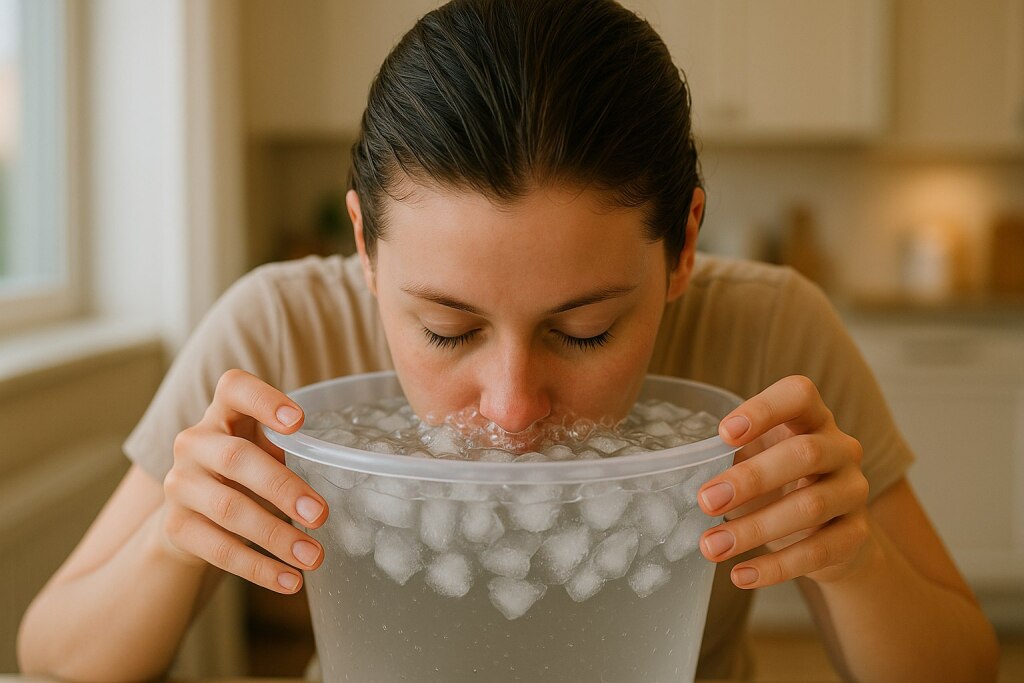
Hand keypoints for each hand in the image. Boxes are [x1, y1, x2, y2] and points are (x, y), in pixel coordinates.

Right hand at [161, 369, 328, 592]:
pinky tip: (289, 580)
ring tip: (314, 557)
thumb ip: (296, 449)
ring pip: (229, 509)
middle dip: (283, 488)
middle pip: (237, 458)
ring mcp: (179, 484)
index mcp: (222, 413)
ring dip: (276, 536)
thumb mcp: (266, 450)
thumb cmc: (246, 472)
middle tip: (322, 515)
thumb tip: (355, 471)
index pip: (234, 388)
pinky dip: (258, 567)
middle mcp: (194, 442)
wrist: (192, 516)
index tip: (299, 422)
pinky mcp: (176, 527)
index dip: (264, 400)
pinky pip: (218, 549)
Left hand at [697, 375, 869, 587]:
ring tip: (711, 546)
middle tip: (705, 501)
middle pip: (804, 454)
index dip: (763, 409)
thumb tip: (683, 471)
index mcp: (811, 418)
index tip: (723, 434)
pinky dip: (775, 567)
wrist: (830, 534)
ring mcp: (853, 491)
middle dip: (750, 478)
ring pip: (811, 506)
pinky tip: (740, 575)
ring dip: (755, 528)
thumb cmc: (780, 483)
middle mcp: (841, 448)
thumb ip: (730, 455)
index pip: (799, 394)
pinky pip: (818, 551)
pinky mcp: (856, 535)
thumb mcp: (756, 459)